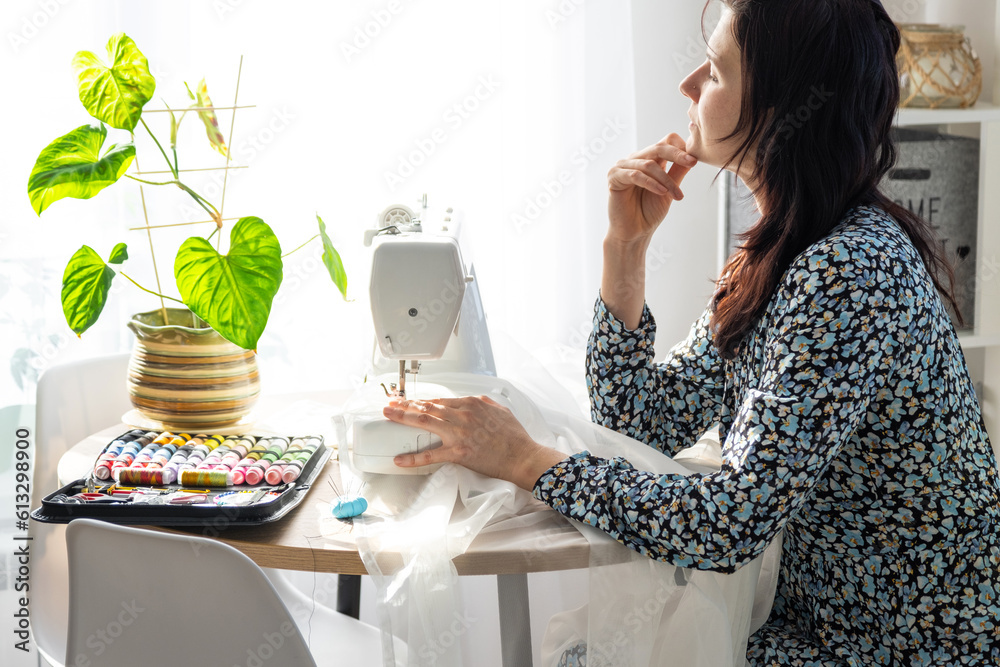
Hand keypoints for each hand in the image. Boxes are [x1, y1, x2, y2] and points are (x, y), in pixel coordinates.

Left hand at [382, 395, 566, 490]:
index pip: (440, 400)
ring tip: (388, 415)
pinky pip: (431, 455)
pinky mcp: (458, 452)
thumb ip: (483, 404)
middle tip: (389, 403)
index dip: (421, 400)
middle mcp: (462, 415)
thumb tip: (474, 402)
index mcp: (472, 403)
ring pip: (424, 422)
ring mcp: (459, 433)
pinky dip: (413, 458)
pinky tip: (400, 459)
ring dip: (403, 417)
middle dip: (405, 404)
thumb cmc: (514, 437)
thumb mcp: (499, 410)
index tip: (410, 401)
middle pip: (427, 407)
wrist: (522, 456)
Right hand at [607, 133, 696, 245]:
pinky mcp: (614, 177)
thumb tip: (693, 155)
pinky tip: (662, 192)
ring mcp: (622, 167)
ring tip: (676, 194)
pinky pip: (635, 175)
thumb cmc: (649, 212)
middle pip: (658, 147)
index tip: (695, 159)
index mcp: (648, 160)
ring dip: (666, 179)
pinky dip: (651, 183)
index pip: (665, 142)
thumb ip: (677, 172)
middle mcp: (635, 160)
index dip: (681, 148)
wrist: (635, 233)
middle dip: (677, 155)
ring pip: (649, 164)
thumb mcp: (669, 189)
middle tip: (692, 162)